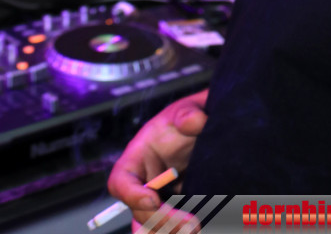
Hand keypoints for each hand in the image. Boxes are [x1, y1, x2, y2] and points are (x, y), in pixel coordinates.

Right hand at [107, 89, 207, 231]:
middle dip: (161, 222)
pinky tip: (200, 228)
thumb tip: (193, 121)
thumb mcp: (189, 108)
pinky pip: (169, 228)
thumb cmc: (191, 115)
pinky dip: (179, 230)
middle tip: (192, 224)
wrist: (210, 127)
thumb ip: (190, 113)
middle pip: (138, 213)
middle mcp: (145, 181)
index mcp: (139, 156)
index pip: (120, 181)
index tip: (153, 200)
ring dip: (169, 231)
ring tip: (196, 228)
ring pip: (151, 227)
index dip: (130, 195)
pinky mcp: (177, 209)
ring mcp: (160, 198)